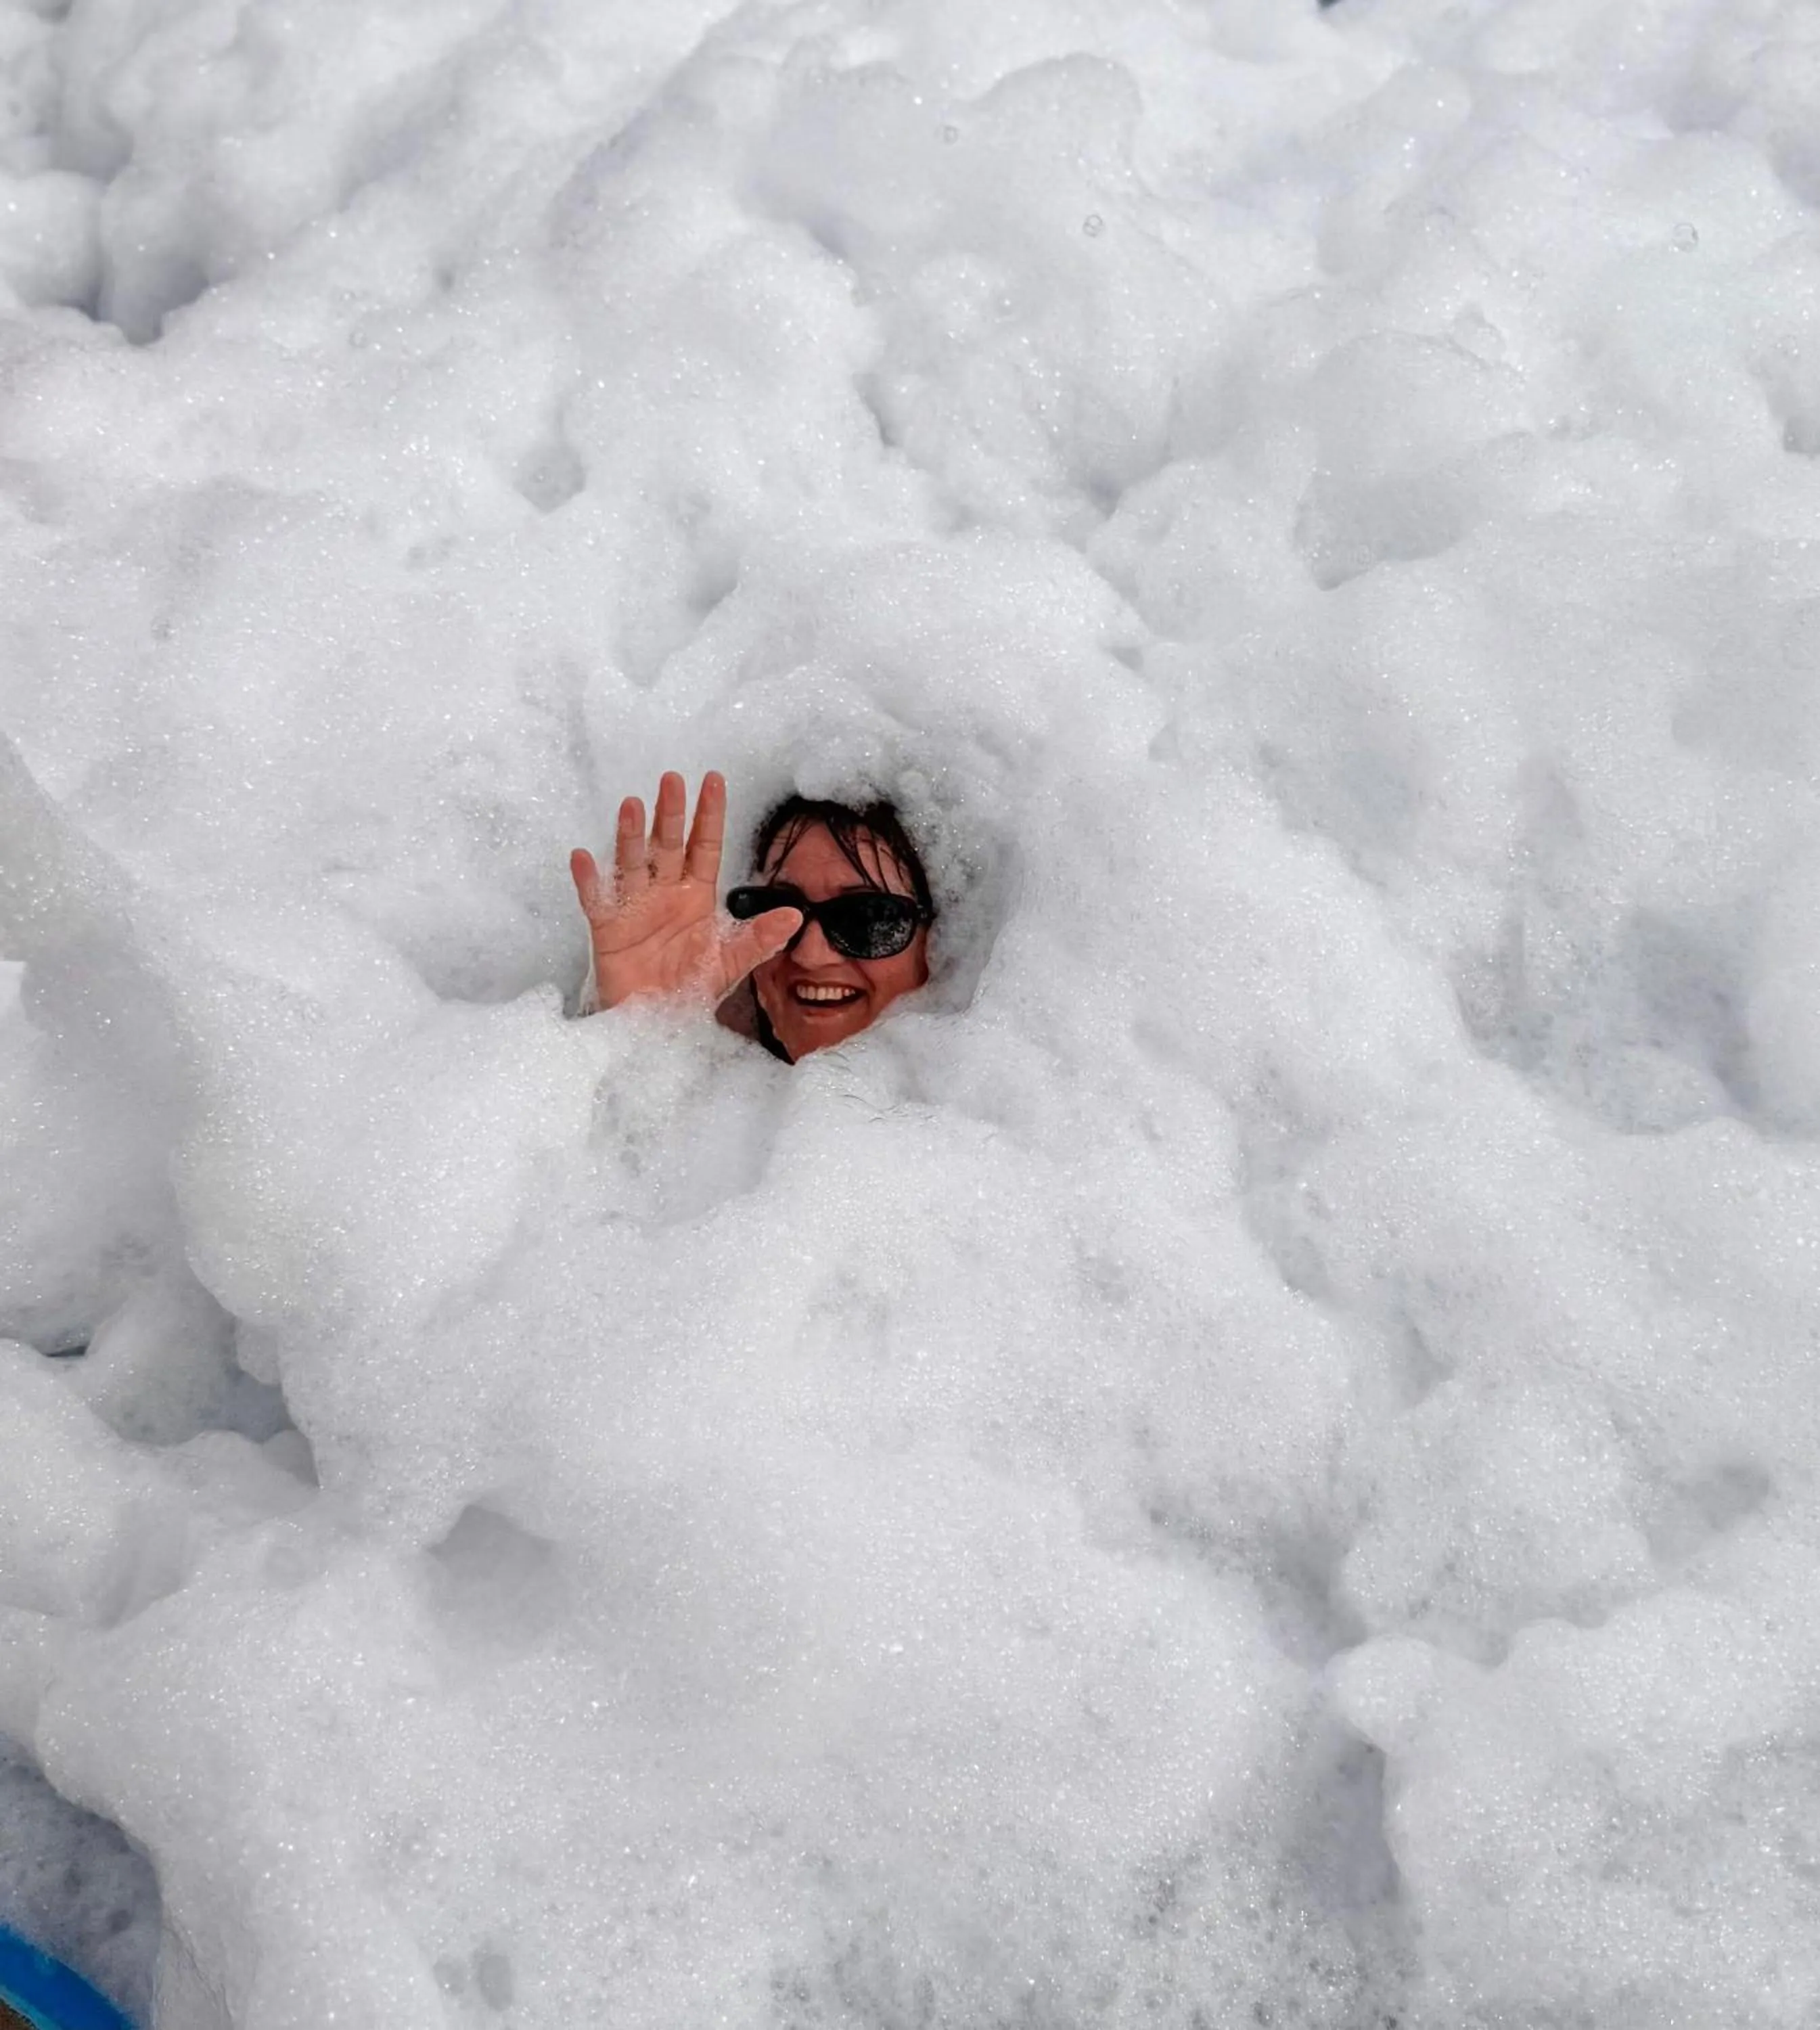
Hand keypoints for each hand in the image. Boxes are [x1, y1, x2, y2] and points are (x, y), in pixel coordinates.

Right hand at [569, 771, 800, 1012]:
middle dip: (670, 813)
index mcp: (695, 896)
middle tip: (672, 779)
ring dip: (631, 835)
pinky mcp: (608, 929)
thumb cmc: (689, 988)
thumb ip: (759, 939)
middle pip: (667, 846)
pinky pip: (597, 901)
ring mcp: (634, 908)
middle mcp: (664, 893)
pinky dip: (589, 880)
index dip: (709, 815)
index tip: (713, 781)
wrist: (656, 1021)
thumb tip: (794, 916)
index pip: (704, 847)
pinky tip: (583, 857)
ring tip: (632, 806)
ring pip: (632, 863)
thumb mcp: (730, 963)